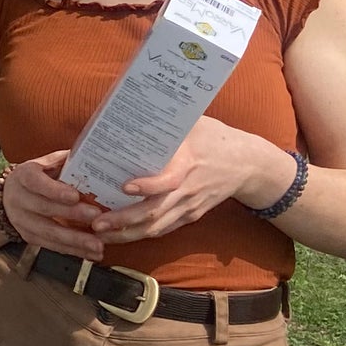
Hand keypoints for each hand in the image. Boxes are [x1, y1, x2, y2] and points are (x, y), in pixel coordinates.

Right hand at [0, 150, 107, 260]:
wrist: (8, 197)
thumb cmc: (38, 176)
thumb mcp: (45, 163)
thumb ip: (65, 161)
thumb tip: (93, 153)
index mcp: (24, 176)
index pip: (37, 183)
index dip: (55, 190)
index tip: (75, 195)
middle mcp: (19, 199)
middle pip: (45, 210)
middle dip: (72, 215)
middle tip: (97, 218)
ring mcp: (22, 221)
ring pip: (49, 233)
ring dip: (75, 241)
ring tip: (98, 245)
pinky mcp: (29, 238)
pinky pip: (52, 246)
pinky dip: (74, 251)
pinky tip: (92, 254)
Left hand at [90, 119, 295, 241]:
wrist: (248, 164)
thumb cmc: (216, 138)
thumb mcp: (194, 124)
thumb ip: (166, 124)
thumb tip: (131, 110)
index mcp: (188, 163)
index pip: (168, 180)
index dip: (147, 186)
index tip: (125, 186)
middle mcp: (188, 189)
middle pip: (155, 212)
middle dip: (124, 220)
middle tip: (96, 223)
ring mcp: (190, 206)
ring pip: (156, 227)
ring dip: (127, 234)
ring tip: (100, 234)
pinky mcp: (191, 216)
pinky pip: (164, 230)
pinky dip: (141, 235)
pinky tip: (120, 236)